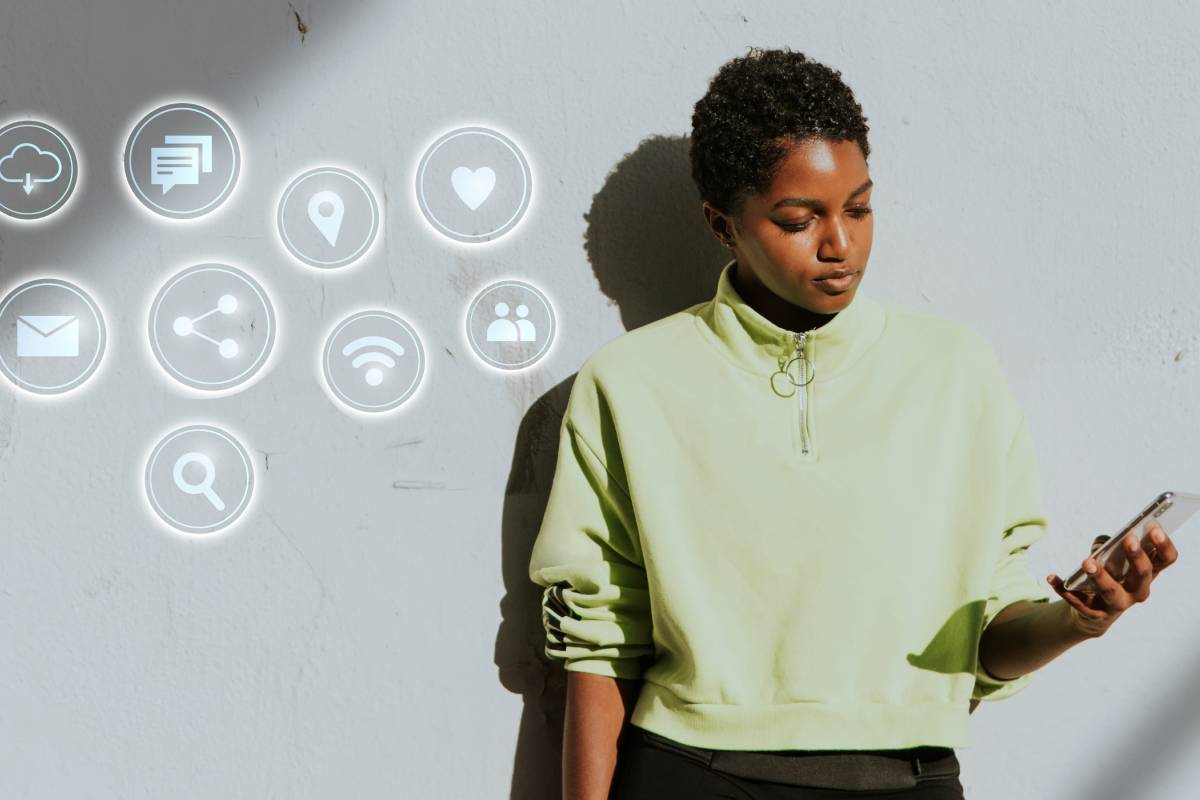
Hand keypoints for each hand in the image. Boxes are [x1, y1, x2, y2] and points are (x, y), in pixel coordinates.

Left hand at [1046, 520, 1178, 637]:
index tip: (1154, 527)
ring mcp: (1118, 604)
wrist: (1092, 613)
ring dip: (1100, 576)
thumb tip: (1100, 546)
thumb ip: (1106, 546)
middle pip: (1143, 575)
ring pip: (1112, 592)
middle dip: (1137, 557)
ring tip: (1087, 562)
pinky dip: (1064, 589)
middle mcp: (1137, 590)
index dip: (1163, 544)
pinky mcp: (1095, 614)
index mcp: (1147, 573)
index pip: (1165, 559)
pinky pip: (1078, 602)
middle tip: (1128, 539)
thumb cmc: (1107, 575)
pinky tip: (1051, 577)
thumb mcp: (1109, 558)